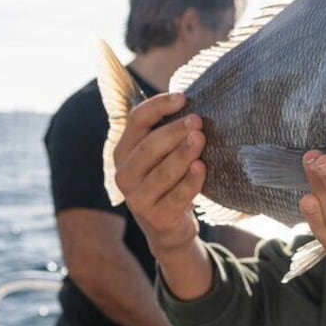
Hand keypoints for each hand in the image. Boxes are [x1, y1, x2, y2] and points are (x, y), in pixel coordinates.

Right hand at [113, 93, 205, 258]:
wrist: (169, 227)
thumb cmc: (170, 181)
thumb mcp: (163, 155)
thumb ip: (168, 131)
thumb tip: (189, 98)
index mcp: (124, 151)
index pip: (137, 120)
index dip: (158, 106)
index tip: (183, 97)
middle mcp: (124, 174)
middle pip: (149, 146)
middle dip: (174, 131)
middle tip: (197, 120)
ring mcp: (137, 198)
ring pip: (162, 171)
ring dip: (183, 153)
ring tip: (200, 139)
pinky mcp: (156, 217)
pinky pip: (176, 196)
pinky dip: (190, 181)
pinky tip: (201, 167)